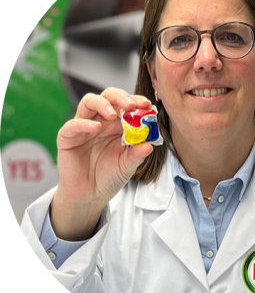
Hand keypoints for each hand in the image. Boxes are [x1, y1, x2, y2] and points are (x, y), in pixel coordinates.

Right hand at [51, 87, 153, 240]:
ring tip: (113, 114)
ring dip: (103, 103)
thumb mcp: (127, 166)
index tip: (147, 105)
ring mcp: (84, 127)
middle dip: (120, 97)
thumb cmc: (109, 177)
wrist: (90, 196)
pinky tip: (95, 127)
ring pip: (89, 102)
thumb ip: (137, 154)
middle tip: (131, 105)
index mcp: (117, 125)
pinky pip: (73, 125)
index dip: (136, 101)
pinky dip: (84, 123)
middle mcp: (101, 121)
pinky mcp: (67, 138)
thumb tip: (149, 145)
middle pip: (108, 96)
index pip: (126, 105)